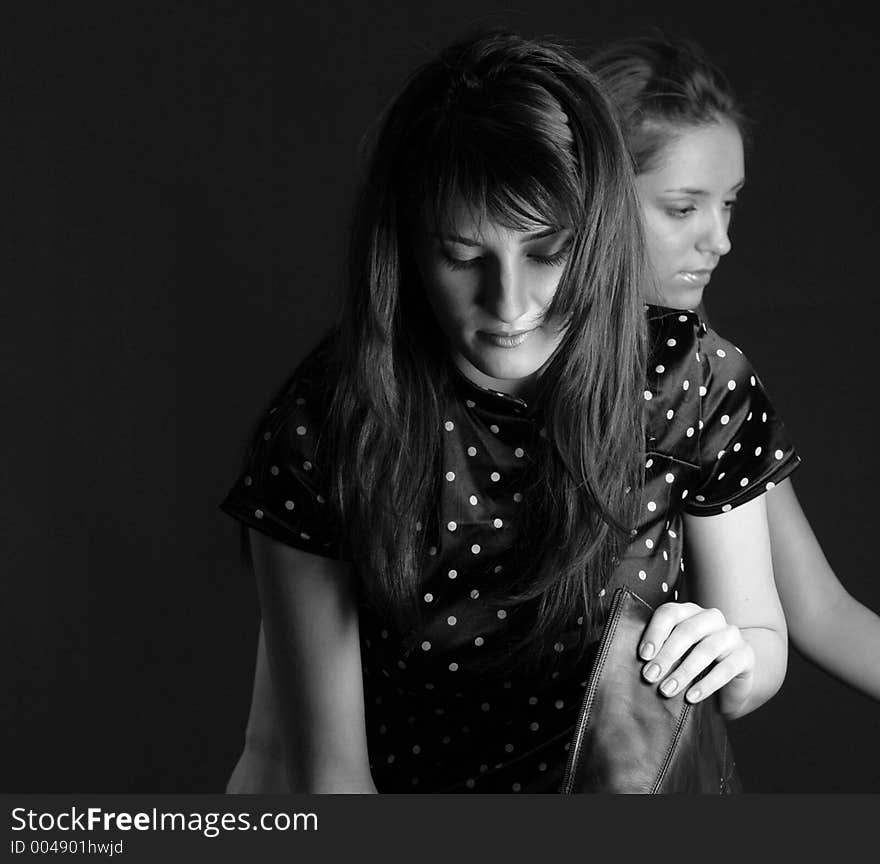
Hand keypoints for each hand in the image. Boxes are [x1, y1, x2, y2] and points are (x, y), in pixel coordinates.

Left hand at [638, 602, 755, 712]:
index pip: (670, 613)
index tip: (643, 656)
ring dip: (684, 671)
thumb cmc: (692, 666)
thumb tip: (636, 662)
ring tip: (666, 690)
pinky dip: (707, 684)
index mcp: (689, 611)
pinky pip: (726, 668)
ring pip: (707, 649)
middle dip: (667, 655)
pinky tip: (691, 697)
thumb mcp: (675, 656)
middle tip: (650, 676)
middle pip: (688, 631)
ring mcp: (731, 635)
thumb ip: (659, 651)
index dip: (655, 633)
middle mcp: (711, 618)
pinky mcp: (746, 655)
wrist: (729, 683)